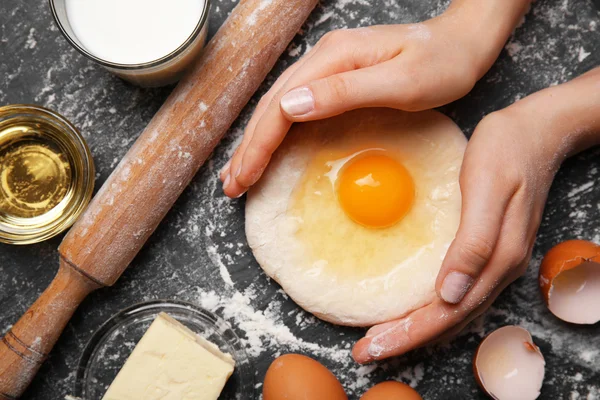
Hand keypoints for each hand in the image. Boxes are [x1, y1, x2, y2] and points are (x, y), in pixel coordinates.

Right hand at [219, 0, 530, 196]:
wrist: (463, 43)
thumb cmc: (442, 63)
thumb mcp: (400, 81)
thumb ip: (344, 92)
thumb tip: (289, 107)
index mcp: (333, 57)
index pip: (281, 105)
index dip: (259, 144)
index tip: (244, 177)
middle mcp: (323, 59)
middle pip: (272, 106)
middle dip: (249, 148)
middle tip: (232, 185)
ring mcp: (328, 67)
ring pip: (279, 108)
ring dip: (257, 142)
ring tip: (240, 173)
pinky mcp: (336, 79)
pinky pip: (296, 109)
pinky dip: (277, 133)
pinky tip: (269, 149)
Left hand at [352, 67, 599, 362]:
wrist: (537, 130)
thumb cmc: (507, 151)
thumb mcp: (488, 189)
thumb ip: (474, 243)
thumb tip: (450, 294)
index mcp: (497, 258)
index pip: (447, 312)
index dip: (409, 333)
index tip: (371, 345)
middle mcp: (498, 269)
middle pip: (449, 319)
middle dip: (405, 339)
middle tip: (365, 351)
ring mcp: (496, 262)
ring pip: (454, 312)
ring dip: (417, 329)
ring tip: (381, 339)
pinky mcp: (489, 251)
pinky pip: (459, 294)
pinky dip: (432, 310)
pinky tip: (414, 310)